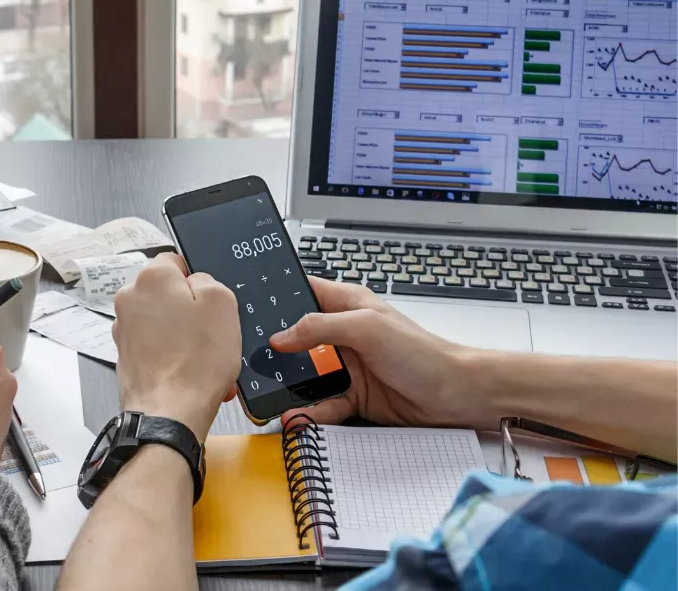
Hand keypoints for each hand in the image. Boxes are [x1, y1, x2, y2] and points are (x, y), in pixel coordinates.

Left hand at [112, 254, 240, 441]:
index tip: (209, 300)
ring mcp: (124, 328)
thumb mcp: (223, 304)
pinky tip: (192, 372)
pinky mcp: (126, 355)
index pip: (177, 261)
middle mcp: (130, 298)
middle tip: (212, 332)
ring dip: (185, 336)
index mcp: (152, 277)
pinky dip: (174, 355)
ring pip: (164, 322)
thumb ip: (209, 280)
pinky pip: (157, 346)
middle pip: (169, 294)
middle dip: (191, 310)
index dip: (197, 280)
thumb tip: (197, 282)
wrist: (170, 413)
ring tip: (205, 358)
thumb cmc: (196, 363)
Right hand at [270, 279, 491, 429]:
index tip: (250, 309)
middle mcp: (344, 334)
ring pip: (306, 375)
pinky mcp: (354, 397)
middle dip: (275, 352)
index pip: (303, 292)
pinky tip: (299, 417)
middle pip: (297, 339)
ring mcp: (348, 366)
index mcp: (347, 305)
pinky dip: (310, 412)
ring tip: (271, 395)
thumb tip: (281, 336)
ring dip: (290, 387)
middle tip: (253, 361)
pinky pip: (323, 404)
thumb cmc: (424, 353)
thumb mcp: (366, 329)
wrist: (458, 396)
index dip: (277, 297)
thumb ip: (320, 327)